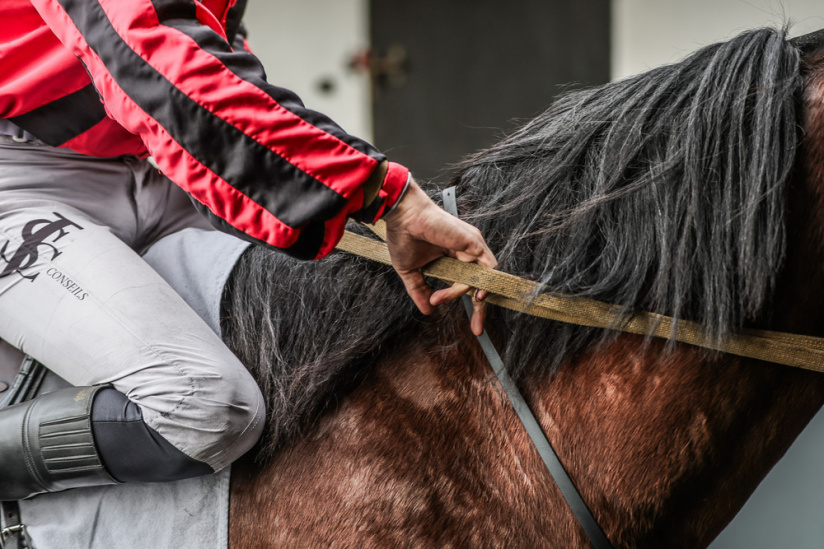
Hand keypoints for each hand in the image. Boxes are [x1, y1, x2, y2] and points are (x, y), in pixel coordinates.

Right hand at [383, 179, 496, 335]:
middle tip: (477, 329)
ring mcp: (472, 248)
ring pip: (479, 279)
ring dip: (458, 293)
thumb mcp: (411, 272)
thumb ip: (420, 291)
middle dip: (481, 309)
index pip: (469, 284)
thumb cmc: (403, 237)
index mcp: (453, 259)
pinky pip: (484, 269)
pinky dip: (480, 283)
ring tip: (439, 297)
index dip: (474, 306)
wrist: (402, 218)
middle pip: (482, 284)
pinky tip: (470, 293)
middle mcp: (465, 254)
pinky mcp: (474, 242)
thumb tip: (428, 311)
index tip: (474, 327)